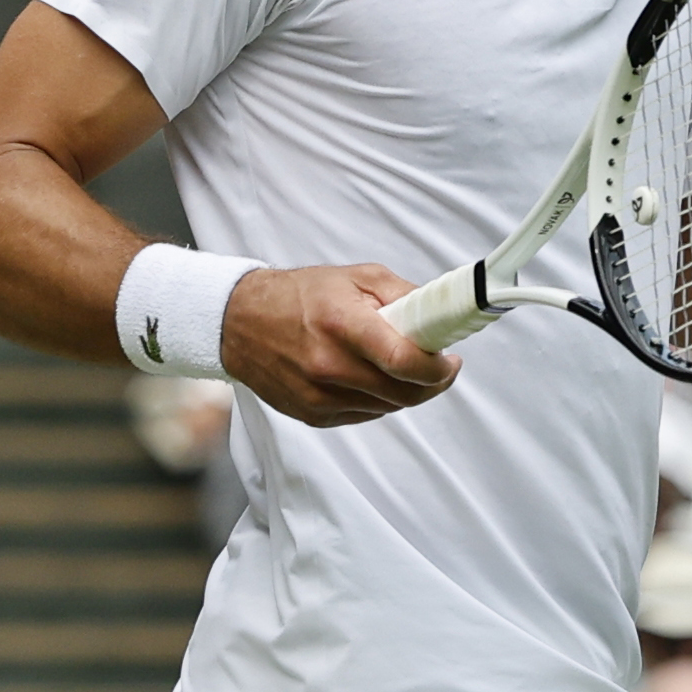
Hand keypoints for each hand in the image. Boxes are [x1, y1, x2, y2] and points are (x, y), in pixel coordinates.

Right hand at [220, 265, 460, 426]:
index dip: (438, 368)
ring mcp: (319, 396)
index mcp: (343, 325)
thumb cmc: (300, 296)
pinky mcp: (313, 415)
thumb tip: (438, 315)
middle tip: (439, 365)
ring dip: (406, 391)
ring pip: (388, 407)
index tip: (451, 360)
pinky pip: (366, 415)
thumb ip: (402, 295)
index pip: (403, 361)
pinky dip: (379, 400)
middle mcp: (329, 366)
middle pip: (403, 393)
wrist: (240, 322)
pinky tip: (372, 377)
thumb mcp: (356, 276)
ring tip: (401, 365)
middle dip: (432, 382)